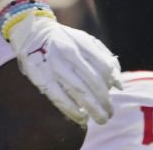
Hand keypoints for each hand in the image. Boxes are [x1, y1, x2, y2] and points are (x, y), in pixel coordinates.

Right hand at [5, 12, 121, 125]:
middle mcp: (69, 53)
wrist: (33, 33)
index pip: (104, 66)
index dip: (112, 82)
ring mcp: (54, 66)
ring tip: (101, 119)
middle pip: (93, 81)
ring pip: (78, 92)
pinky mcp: (41, 77)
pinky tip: (82, 118)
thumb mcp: (86, 41)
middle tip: (110, 113)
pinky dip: (72, 111)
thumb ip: (105, 59)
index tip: (114, 91)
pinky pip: (59, 98)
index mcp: (82, 42)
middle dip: (104, 101)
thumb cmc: (66, 41)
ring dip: (92, 109)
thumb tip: (119, 85)